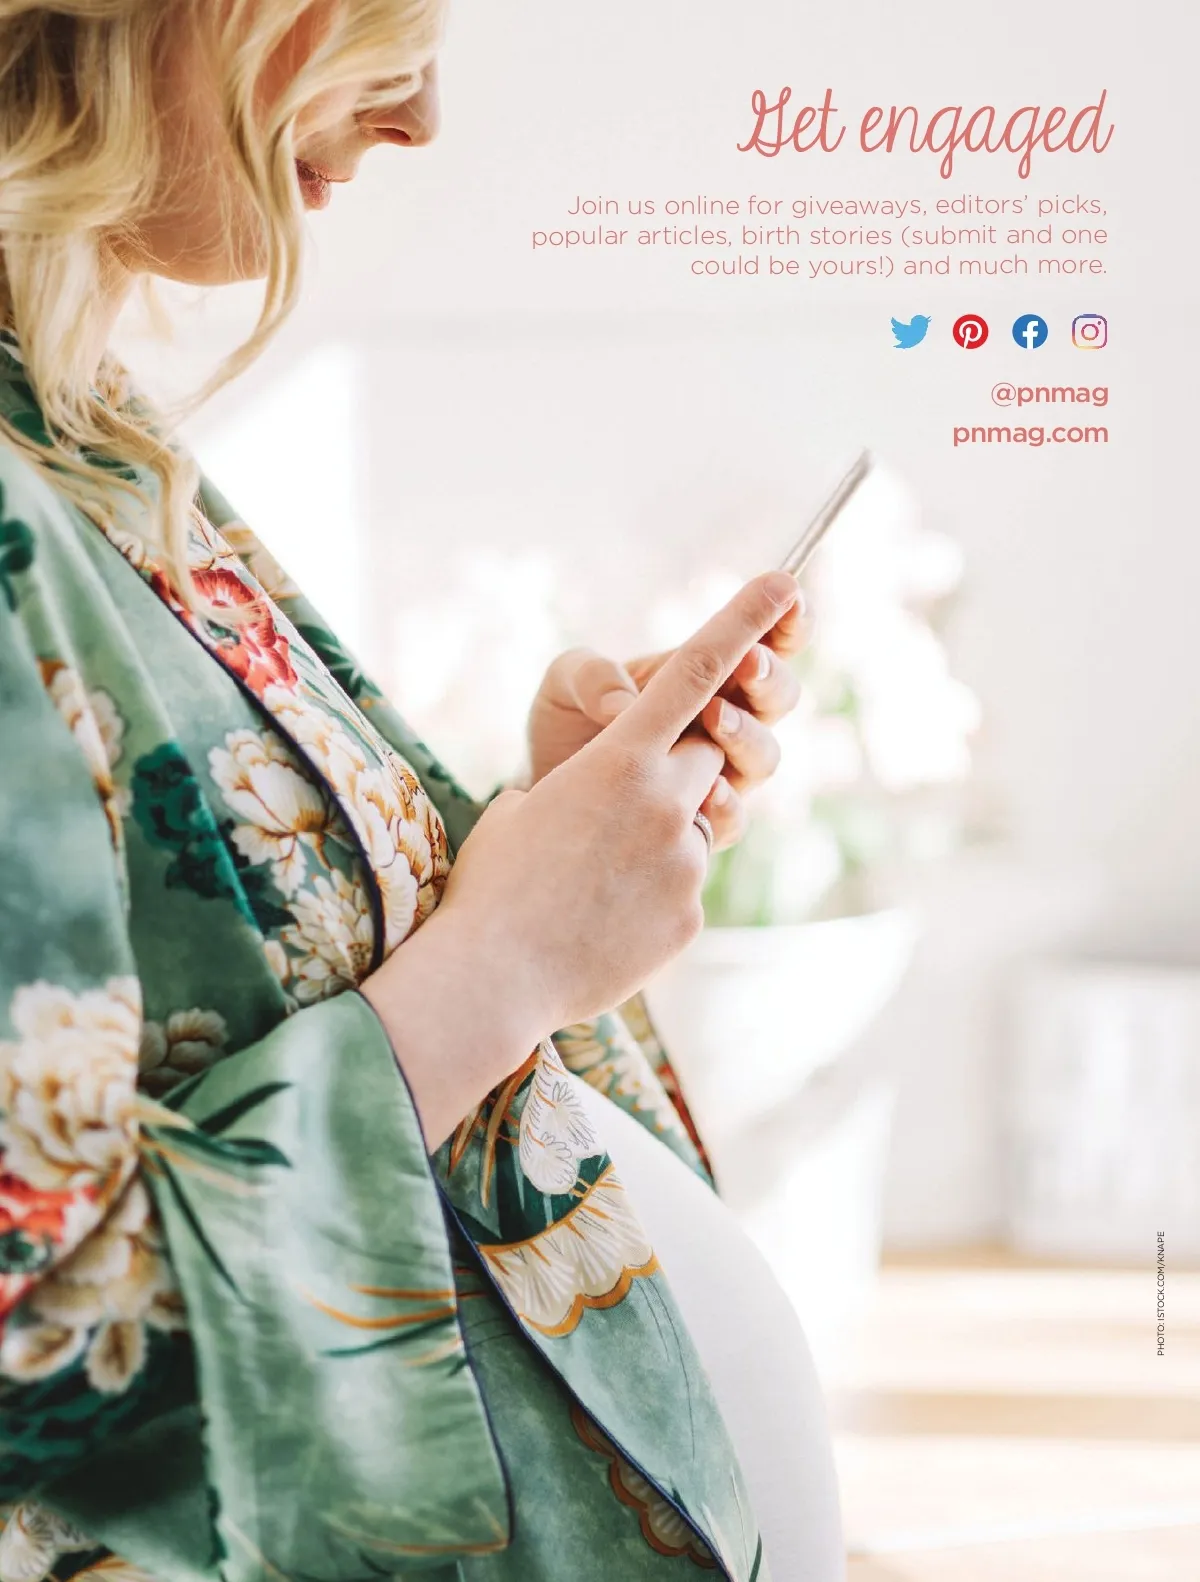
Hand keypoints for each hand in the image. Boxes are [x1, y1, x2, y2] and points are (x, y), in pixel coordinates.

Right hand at [362, 571, 801, 1144]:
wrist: (493, 978)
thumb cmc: (493, 882)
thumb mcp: (526, 805)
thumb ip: (587, 780)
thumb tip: (619, 790)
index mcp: (617, 759)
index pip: (696, 673)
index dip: (745, 621)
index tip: (787, 582)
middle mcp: (664, 800)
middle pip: (710, 752)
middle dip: (685, 760)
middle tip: (628, 793)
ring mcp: (685, 860)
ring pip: (699, 824)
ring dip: (661, 836)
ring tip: (598, 874)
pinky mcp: (692, 913)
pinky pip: (687, 883)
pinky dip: (653, 891)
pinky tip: (603, 917)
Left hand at [526, 584, 811, 850]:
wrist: (541, 795)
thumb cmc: (565, 727)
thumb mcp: (565, 684)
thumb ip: (591, 675)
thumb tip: (624, 705)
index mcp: (707, 677)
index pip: (768, 644)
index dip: (789, 620)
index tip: (789, 592)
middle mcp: (727, 724)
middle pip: (779, 697)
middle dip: (769, 677)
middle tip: (746, 662)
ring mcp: (721, 775)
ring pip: (764, 756)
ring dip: (746, 733)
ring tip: (713, 717)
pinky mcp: (701, 826)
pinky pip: (732, 818)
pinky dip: (725, 803)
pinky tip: (707, 792)